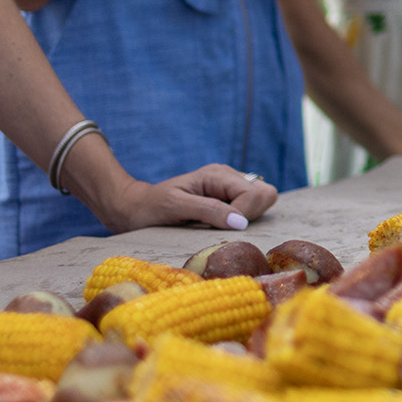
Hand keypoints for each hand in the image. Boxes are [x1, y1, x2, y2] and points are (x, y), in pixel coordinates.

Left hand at [104, 165, 279, 232]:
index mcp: (217, 174)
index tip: (221, 228)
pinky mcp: (228, 198)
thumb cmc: (151, 208)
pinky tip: (219, 223)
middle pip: (266, 193)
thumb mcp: (176, 208)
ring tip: (218, 224)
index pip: (254, 193)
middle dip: (252, 214)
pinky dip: (242, 219)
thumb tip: (240, 223)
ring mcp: (229, 187)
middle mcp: (228, 176)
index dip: (243, 215)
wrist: (135, 208)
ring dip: (247, 218)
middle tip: (224, 225)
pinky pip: (252, 208)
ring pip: (263, 200)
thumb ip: (209, 211)